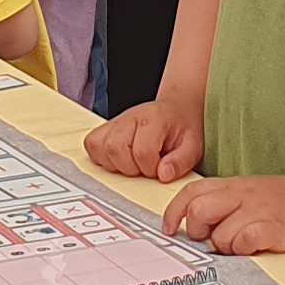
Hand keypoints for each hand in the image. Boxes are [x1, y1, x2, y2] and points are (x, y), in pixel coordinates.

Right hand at [83, 92, 206, 184]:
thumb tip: (163, 174)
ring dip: (115, 164)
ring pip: (100, 147)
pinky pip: (91, 144)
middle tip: (145, 167)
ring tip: (133, 163)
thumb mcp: (193, 146)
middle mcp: (131, 117)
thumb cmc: (182, 129)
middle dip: (130, 168)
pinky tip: (119, 159)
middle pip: (115, 149)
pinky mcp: (104, 128)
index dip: (150, 168)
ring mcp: (115, 121)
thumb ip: (181, 162)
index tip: (160, 168)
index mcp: (154, 119)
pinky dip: (101, 157)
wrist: (175, 110)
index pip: (142, 151)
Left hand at [166, 173, 284, 255]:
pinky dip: (244, 250)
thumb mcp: (249, 192)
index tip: (169, 229)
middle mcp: (242, 195)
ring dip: (225, 246)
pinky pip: (244, 242)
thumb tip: (192, 225)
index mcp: (233, 185)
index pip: (191, 193)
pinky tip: (255, 247)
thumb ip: (222, 202)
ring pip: (219, 235)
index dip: (173, 212)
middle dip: (197, 232)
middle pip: (198, 212)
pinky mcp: (273, 229)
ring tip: (242, 244)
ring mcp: (257, 212)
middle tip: (211, 239)